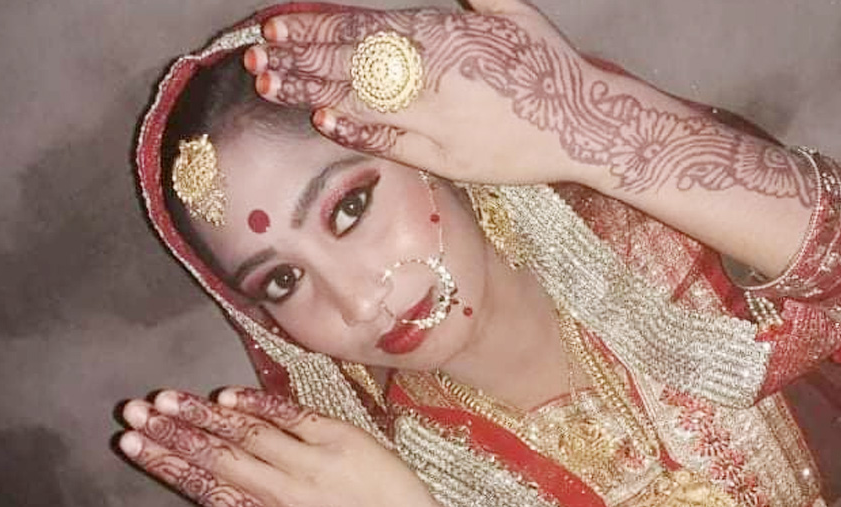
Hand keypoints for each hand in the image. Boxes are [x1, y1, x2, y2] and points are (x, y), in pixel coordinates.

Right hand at [117, 389, 501, 506]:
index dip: (165, 464)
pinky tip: (225, 396)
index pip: (203, 489)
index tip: (131, 444)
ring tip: (166, 398)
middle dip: (170, 433)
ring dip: (202, 414)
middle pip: (214, 457)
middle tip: (133, 412)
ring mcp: (313, 462)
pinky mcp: (342, 438)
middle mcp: (284, 492)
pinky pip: (291, 416)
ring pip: (246, 433)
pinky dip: (257, 404)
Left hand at [245, 0, 612, 185]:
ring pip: (360, 103)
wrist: (583, 124)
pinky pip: (390, 143)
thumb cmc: (546, 64)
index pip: (364, 27)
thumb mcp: (510, 10)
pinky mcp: (446, 158)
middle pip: (351, 64)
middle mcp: (433, 76)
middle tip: (256, 53)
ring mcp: (437, 119)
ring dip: (311, 92)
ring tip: (270, 84)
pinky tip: (321, 121)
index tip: (278, 23)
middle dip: (299, 57)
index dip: (316, 25)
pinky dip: (354, 131)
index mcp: (444, 34)